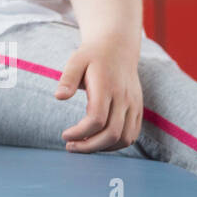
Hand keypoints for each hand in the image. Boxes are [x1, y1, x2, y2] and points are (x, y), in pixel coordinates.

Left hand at [55, 38, 142, 152]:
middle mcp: (124, 98)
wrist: (118, 48)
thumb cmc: (92, 55)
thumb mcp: (76, 60)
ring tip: (83, 146)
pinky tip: (99, 142)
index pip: (97, 119)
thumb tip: (58, 97)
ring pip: (125, 138)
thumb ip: (67, 78)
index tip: (65, 136)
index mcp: (106, 86)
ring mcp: (134, 105)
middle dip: (89, 146)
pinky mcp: (138, 109)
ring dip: (103, 148)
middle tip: (70, 147)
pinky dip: (116, 144)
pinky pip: (132, 134)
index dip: (81, 132)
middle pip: (111, 134)